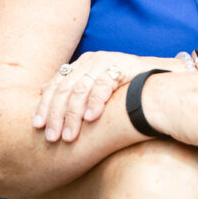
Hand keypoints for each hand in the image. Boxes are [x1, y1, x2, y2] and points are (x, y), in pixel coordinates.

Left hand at [33, 51, 149, 141]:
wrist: (159, 80)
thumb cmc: (125, 88)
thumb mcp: (95, 86)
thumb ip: (73, 89)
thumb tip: (42, 92)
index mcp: (81, 64)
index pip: (56, 84)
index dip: (44, 106)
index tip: (37, 127)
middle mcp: (91, 60)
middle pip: (65, 89)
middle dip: (56, 115)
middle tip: (52, 138)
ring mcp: (106, 62)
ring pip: (81, 90)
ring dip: (73, 116)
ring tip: (68, 136)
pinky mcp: (123, 67)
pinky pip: (104, 85)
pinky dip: (95, 103)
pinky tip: (90, 119)